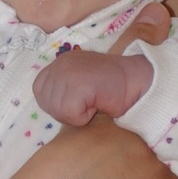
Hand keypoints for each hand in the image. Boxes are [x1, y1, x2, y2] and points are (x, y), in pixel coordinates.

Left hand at [35, 47, 153, 124]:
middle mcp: (61, 63)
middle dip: (66, 110)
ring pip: (58, 110)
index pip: (39, 90)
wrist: (138, 82)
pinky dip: (84, 117)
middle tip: (90, 101)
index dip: (58, 103)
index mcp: (60, 62)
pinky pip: (70, 114)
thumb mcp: (80, 84)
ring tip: (94, 101)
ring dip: (77, 114)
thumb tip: (50, 106)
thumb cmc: (112, 90)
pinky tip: (98, 104)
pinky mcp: (78, 84)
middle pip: (46, 103)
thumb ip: (62, 90)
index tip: (81, 98)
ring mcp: (68, 71)